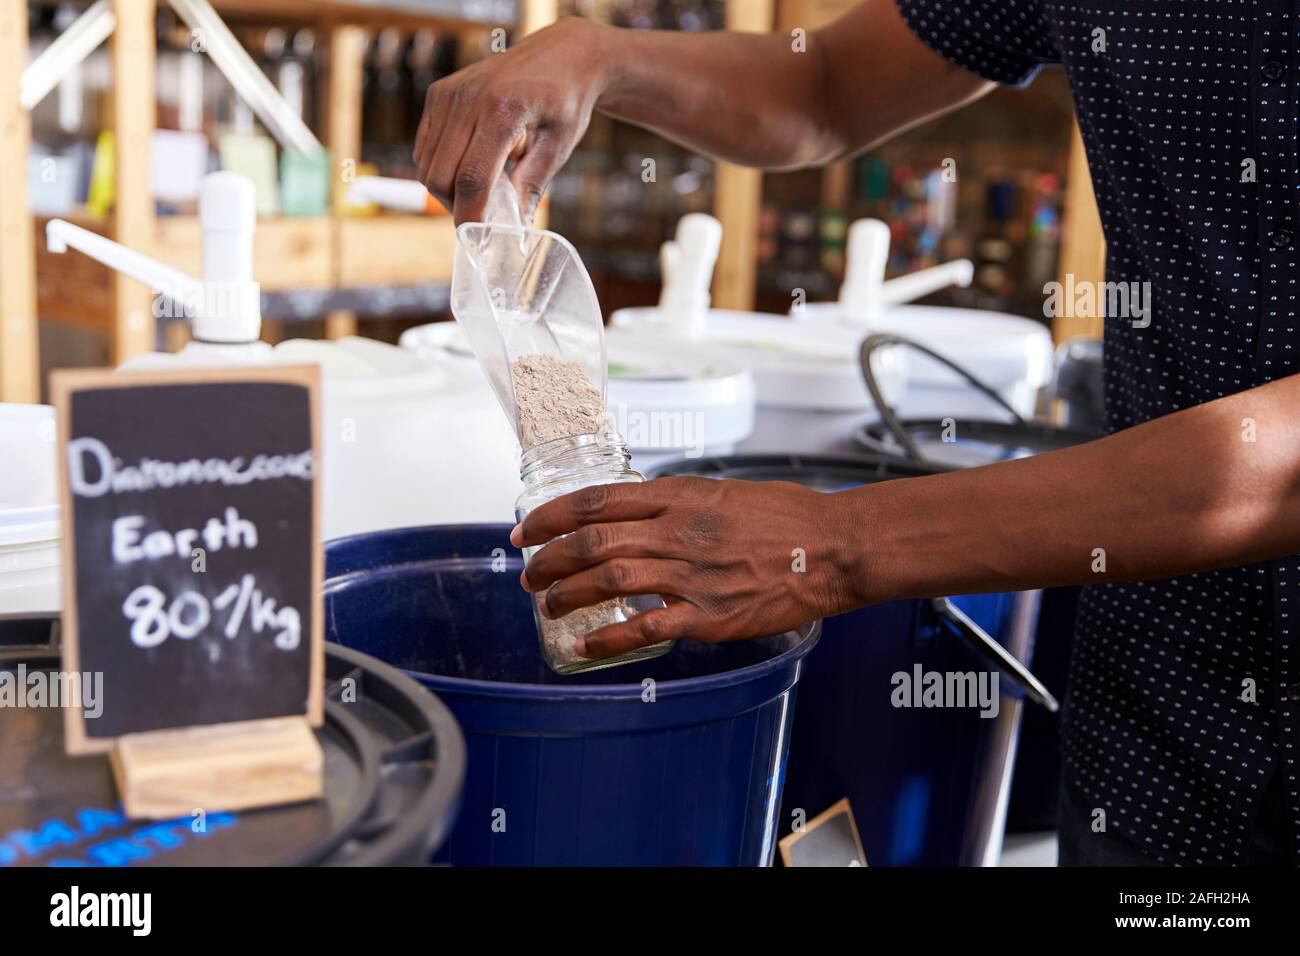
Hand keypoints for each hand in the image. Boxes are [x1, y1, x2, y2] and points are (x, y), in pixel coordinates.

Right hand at [413, 18, 609, 223]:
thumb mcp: (557, 146)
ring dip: (448, 188)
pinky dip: (440, 166)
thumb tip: (511, 230)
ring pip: (427, 165)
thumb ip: (530, 187)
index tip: (476, 241)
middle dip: (458, 206)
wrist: (561, 54)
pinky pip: (425, 147)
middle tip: (483, 216)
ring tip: (481, 187)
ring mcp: (449, 93)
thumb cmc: (565, 101)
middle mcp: (468, 98)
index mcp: (502, 110)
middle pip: (441, 176)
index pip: (472, 178)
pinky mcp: (439, 93)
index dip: (470, 216)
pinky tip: (468, 166)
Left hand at [511, 477, 864, 659]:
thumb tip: (639, 513)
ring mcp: (692, 575)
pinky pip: (645, 629)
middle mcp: (679, 532)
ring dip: (567, 596)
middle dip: (549, 560)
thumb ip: (678, 502)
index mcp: (680, 496)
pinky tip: (585, 645)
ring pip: (609, 582)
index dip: (552, 516)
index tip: (526, 529)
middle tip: (530, 573)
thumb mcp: (724, 491)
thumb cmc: (786, 518)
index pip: (597, 500)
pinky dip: (607, 639)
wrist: (834, 549)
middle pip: (593, 542)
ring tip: (549, 607)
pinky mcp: (709, 615)